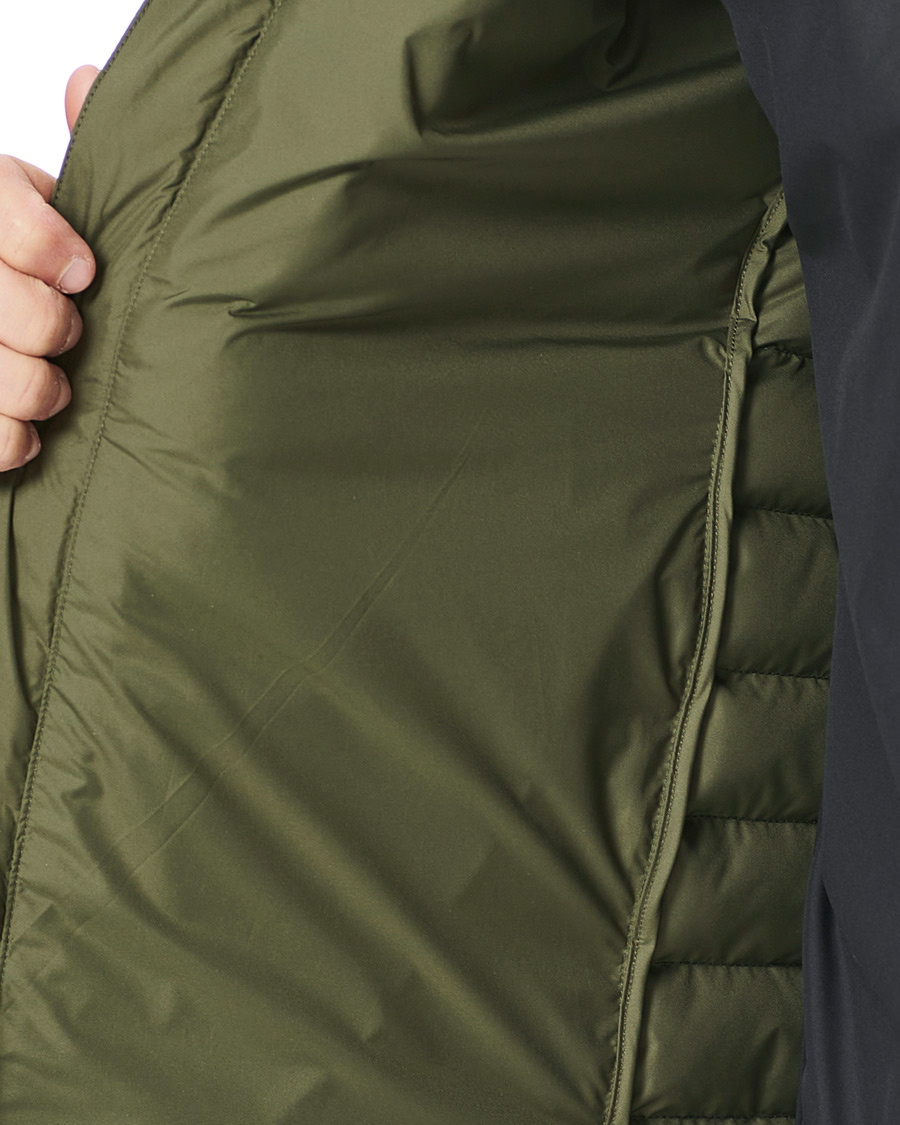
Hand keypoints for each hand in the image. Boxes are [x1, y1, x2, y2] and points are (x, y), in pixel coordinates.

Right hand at [0, 63, 99, 470]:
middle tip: (71, 333)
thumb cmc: (36, 271)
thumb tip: (84, 83)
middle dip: (45, 325)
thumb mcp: (49, 208)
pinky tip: (31, 434)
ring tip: (57, 390)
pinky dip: (11, 441)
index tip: (84, 274)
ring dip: (34, 388)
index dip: (41, 245)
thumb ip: (76, 159)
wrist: (17, 335)